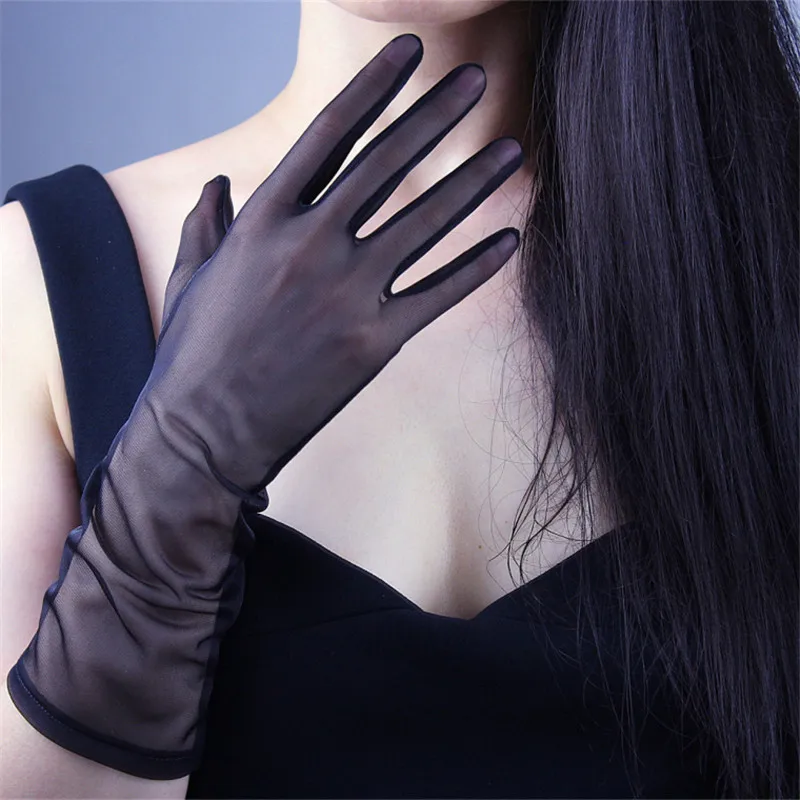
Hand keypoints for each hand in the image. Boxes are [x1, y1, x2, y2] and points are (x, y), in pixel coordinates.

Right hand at [146, 32, 522, 496]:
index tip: (408, 52)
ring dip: (475, 181)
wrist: (205, 435)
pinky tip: (511, 239)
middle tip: (477, 80)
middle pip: (388, 162)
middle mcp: (311, 245)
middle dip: (437, 113)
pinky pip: (441, 293)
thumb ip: (207, 223)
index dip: (374, 86)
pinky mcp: (375, 343)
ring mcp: (348, 294)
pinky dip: (479, 265)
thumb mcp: (192, 278)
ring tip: (512, 149)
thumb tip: (216, 184)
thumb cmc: (194, 356)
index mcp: (263, 220)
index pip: (329, 132)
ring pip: (426, 221)